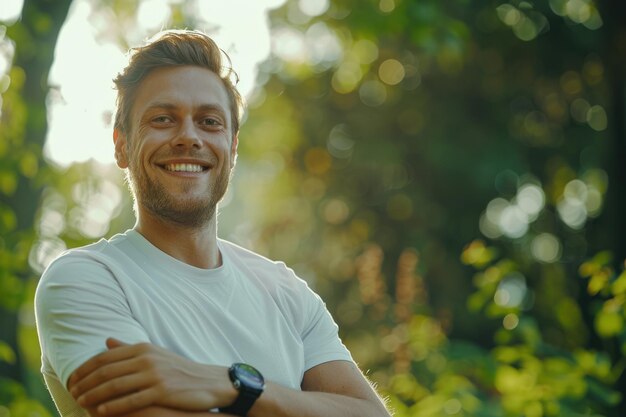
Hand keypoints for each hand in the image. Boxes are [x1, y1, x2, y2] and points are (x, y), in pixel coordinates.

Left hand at [68, 338, 235, 415]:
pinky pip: (131, 400)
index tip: (73, 379)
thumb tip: (107, 341)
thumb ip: (129, 349)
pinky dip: (113, 406)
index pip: (106, 356)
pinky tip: (101, 412)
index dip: (86, 368)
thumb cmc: (178, 370)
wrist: (209, 381)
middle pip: (107, 370)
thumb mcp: (155, 354)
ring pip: (115, 385)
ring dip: (94, 395)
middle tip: (72, 393)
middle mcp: (147, 358)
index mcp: (143, 348)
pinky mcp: (162, 390)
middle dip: (85, 383)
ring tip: (80, 403)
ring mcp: (154, 374)